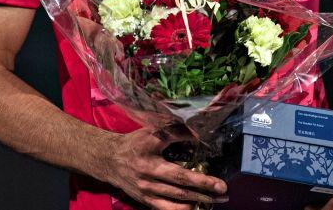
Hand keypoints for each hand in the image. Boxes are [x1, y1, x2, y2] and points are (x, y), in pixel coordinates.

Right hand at [99, 127, 227, 209]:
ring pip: (177, 197)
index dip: (189, 146)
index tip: (204, 145)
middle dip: (203, 184)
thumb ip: (172, 130)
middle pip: (180, 180)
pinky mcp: (146, 200)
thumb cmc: (135, 143)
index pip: (173, 145)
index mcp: (149, 150)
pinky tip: (197, 206)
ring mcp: (147, 189)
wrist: (110, 160)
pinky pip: (168, 209)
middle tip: (223, 187)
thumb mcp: (150, 130)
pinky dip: (184, 209)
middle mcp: (148, 172)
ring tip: (217, 198)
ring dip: (199, 198)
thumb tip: (196, 136)